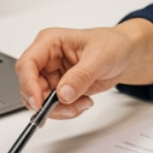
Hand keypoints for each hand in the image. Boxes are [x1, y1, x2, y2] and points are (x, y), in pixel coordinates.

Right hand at [15, 19, 152, 118]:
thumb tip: (63, 93)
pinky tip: (84, 102)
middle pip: (30, 86)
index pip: (27, 64)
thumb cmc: (112, 45)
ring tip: (82, 104)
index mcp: (49, 42)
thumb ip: (81, 75)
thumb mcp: (99, 57)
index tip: (39, 103)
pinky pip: (54, 105)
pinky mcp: (59, 88)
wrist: (125, 55)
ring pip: (40, 100)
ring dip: (60, 108)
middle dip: (47, 102)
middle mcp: (46, 59)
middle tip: (69, 109)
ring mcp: (52, 75)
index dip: (28, 85)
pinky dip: (67, 109)